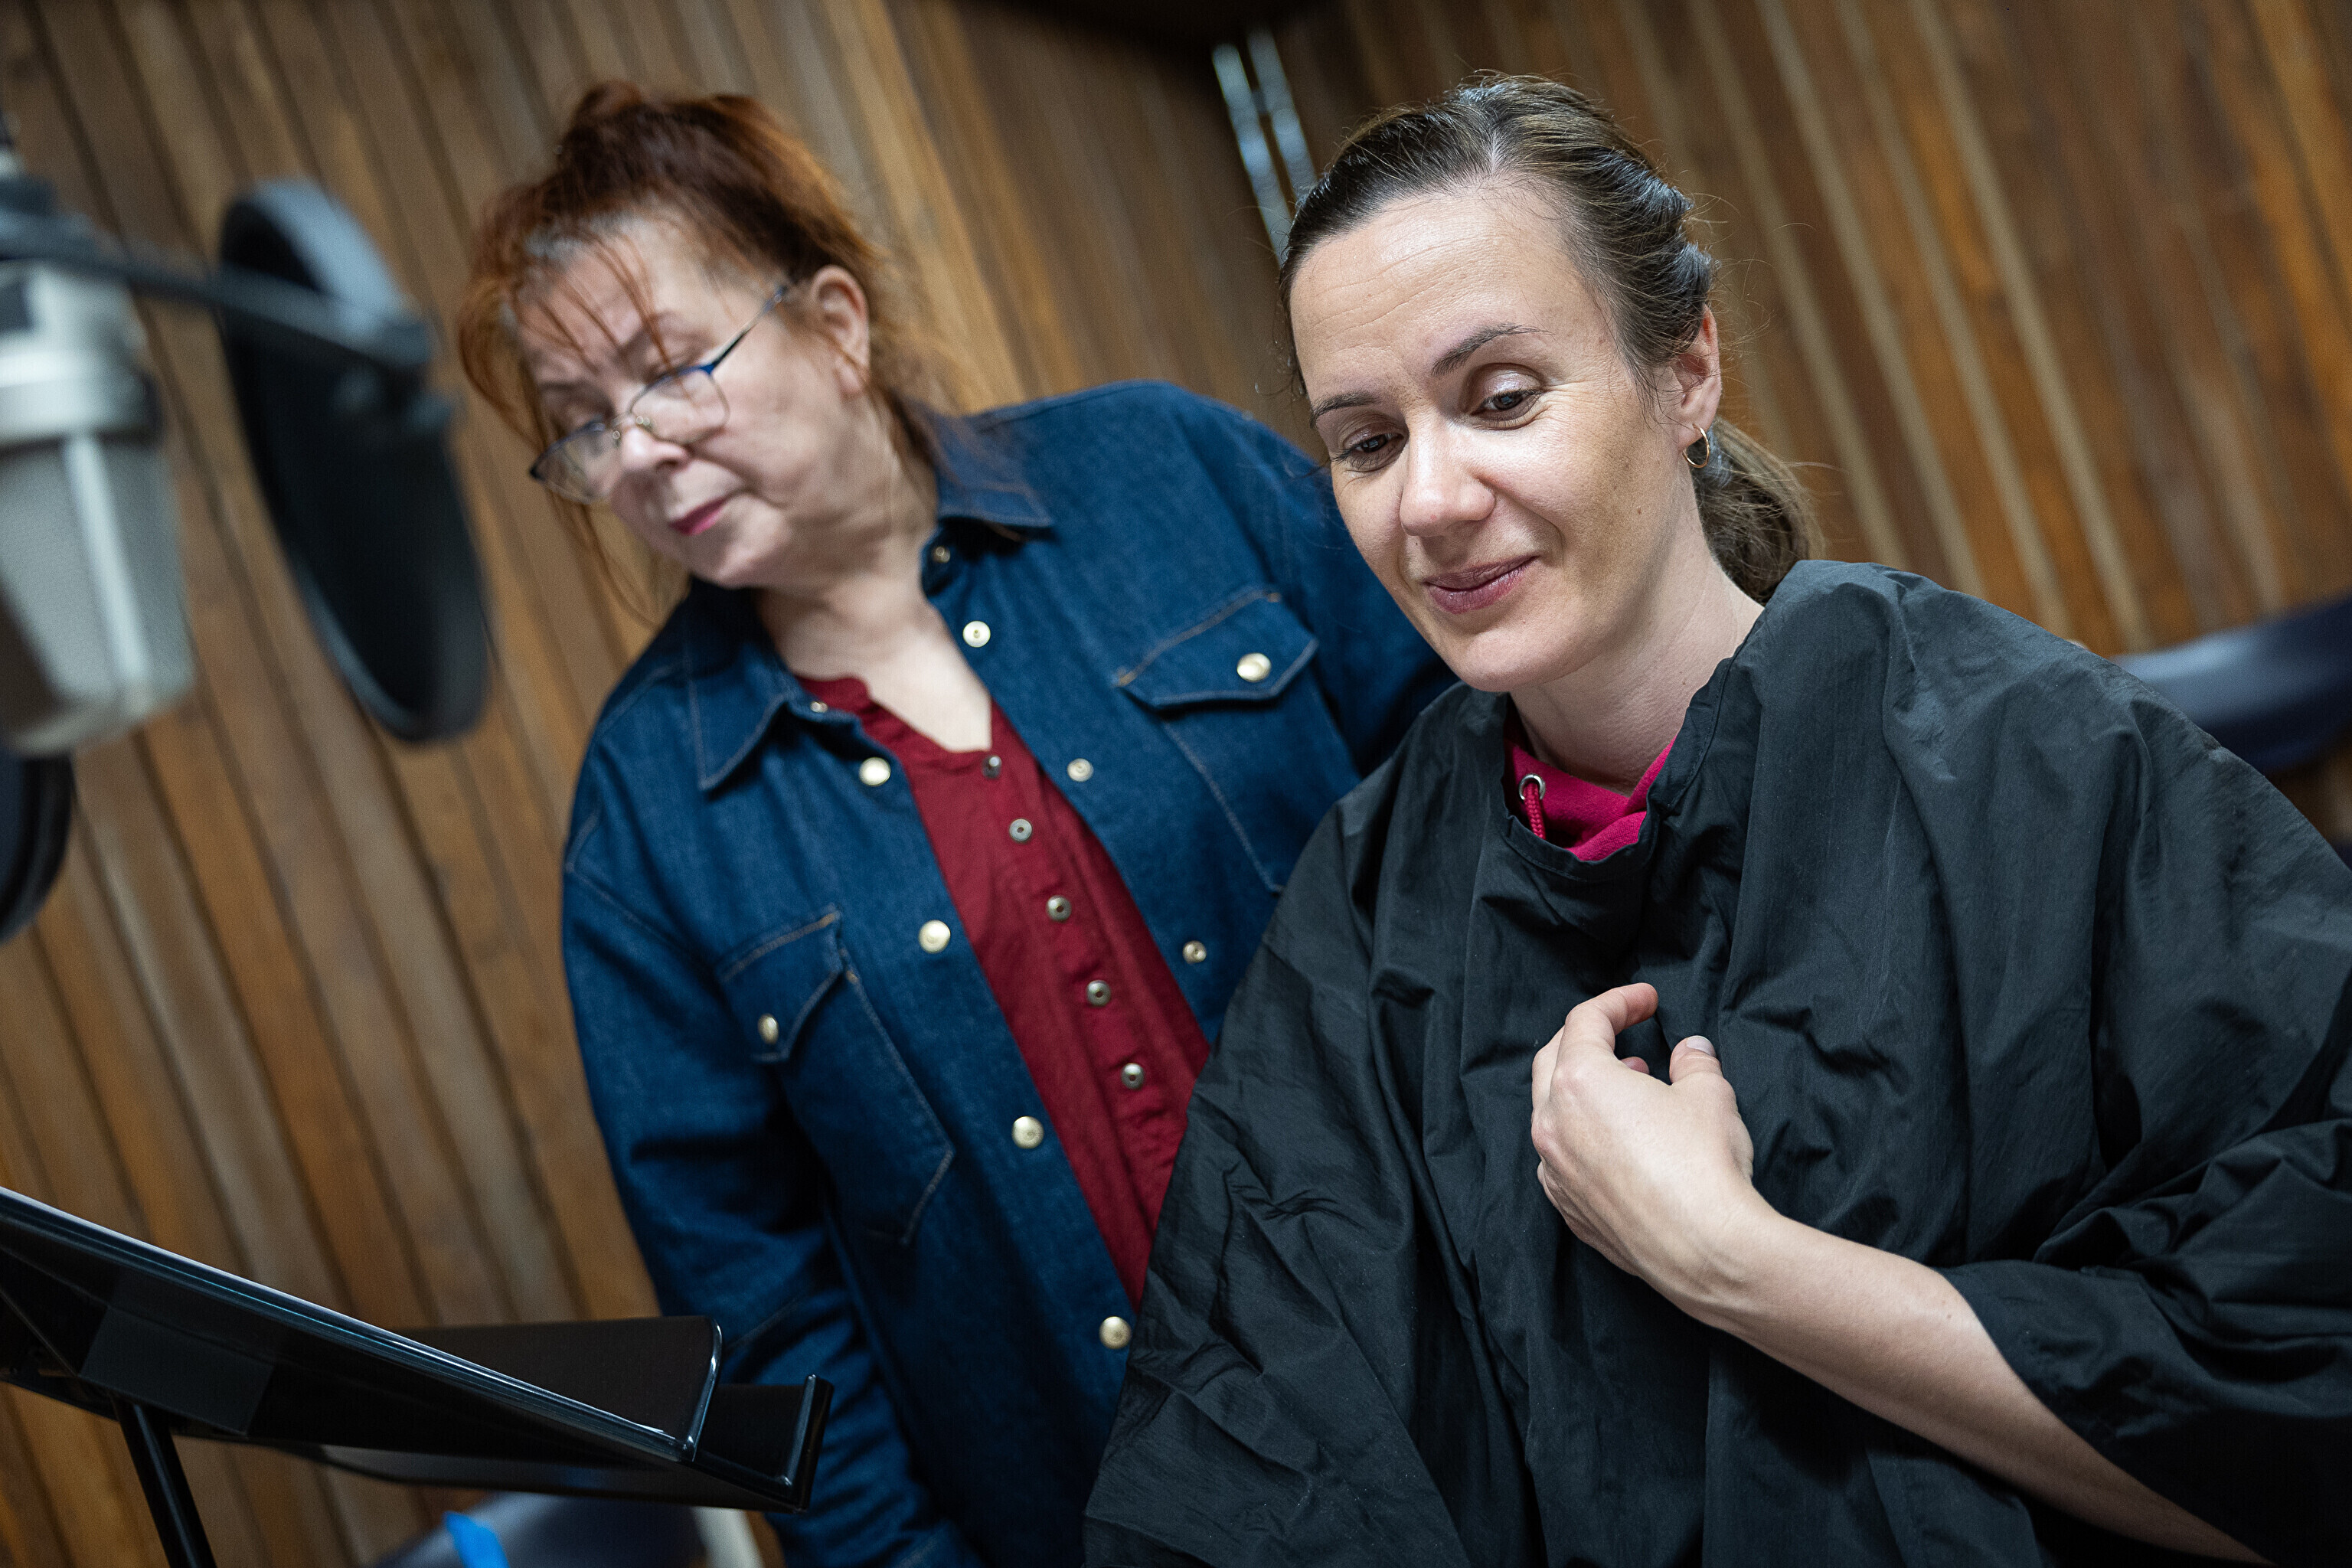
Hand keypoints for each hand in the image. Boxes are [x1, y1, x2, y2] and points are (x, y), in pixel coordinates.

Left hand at [1529, 983, 1769, 1308]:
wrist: (1706, 1251)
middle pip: (1554, 1060)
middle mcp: (1552, 1123)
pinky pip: (1563, 1158)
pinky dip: (1584, 1137)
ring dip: (1586, 1091)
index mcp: (1579, 1082)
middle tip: (1625, 1031)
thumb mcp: (1709, 1094)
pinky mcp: (1568, 1208)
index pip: (1586, 1022)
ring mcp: (1554, 1170)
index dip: (1619, 1002)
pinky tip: (1621, 1141)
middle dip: (1588, 1039)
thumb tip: (1692, 1051)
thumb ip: (1694, 1063)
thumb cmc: (1703, 1165)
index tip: (1647, 1000)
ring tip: (1633, 1085)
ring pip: (1553, 1112)